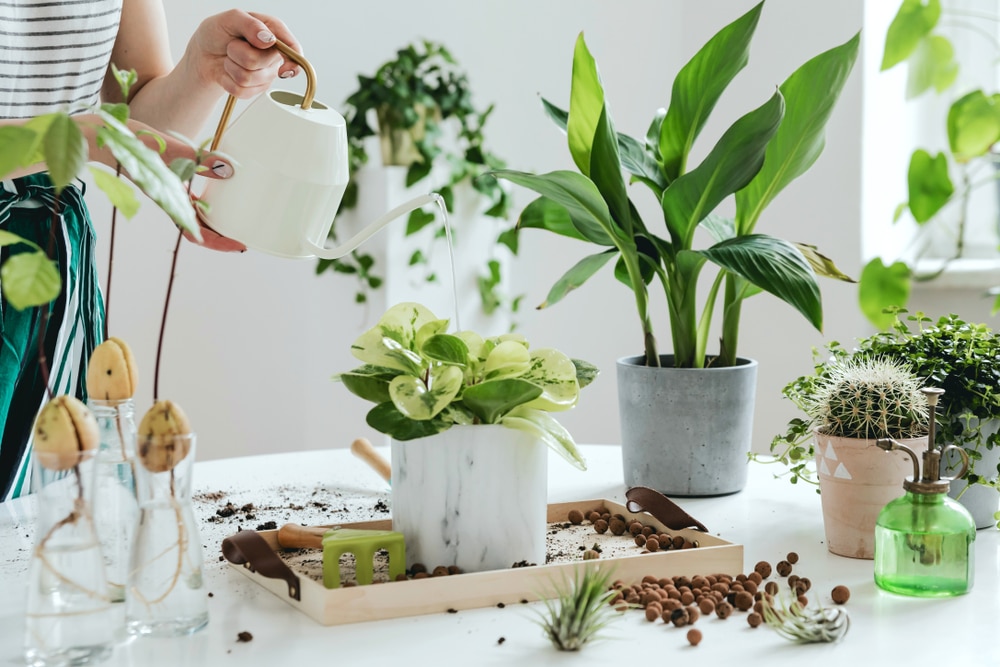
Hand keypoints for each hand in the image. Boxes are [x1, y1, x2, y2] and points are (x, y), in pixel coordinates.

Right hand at [125, 117, 244, 251]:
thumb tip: (229, 169)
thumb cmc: (125, 142)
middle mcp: (169, 200)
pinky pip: (190, 198)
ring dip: (215, 222)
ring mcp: (168, 192)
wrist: (98, 135)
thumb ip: (197, 159)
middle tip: (247, 236)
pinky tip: (220, 193)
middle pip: (198, 229)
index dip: (218, 243)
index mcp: (168, 200)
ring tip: (239, 221)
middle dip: (222, 236)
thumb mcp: (165, 148)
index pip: (195, 233)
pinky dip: (206, 201)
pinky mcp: (167, 180)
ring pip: (194, 216)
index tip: (240, 246)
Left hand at [187, 9, 302, 98]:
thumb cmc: (218, 33)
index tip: (282, 70)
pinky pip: (242, 91)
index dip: (292, 62)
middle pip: (260, 62)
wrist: (203, 55)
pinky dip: (228, 81)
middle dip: (239, 53)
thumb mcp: (229, 19)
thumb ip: (250, 24)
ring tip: (229, 58)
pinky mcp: (255, 89)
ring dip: (231, 67)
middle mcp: (273, 54)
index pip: (293, 50)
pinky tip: (228, 72)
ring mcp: (266, 73)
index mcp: (273, 32)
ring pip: (249, 78)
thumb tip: (268, 39)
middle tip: (232, 46)